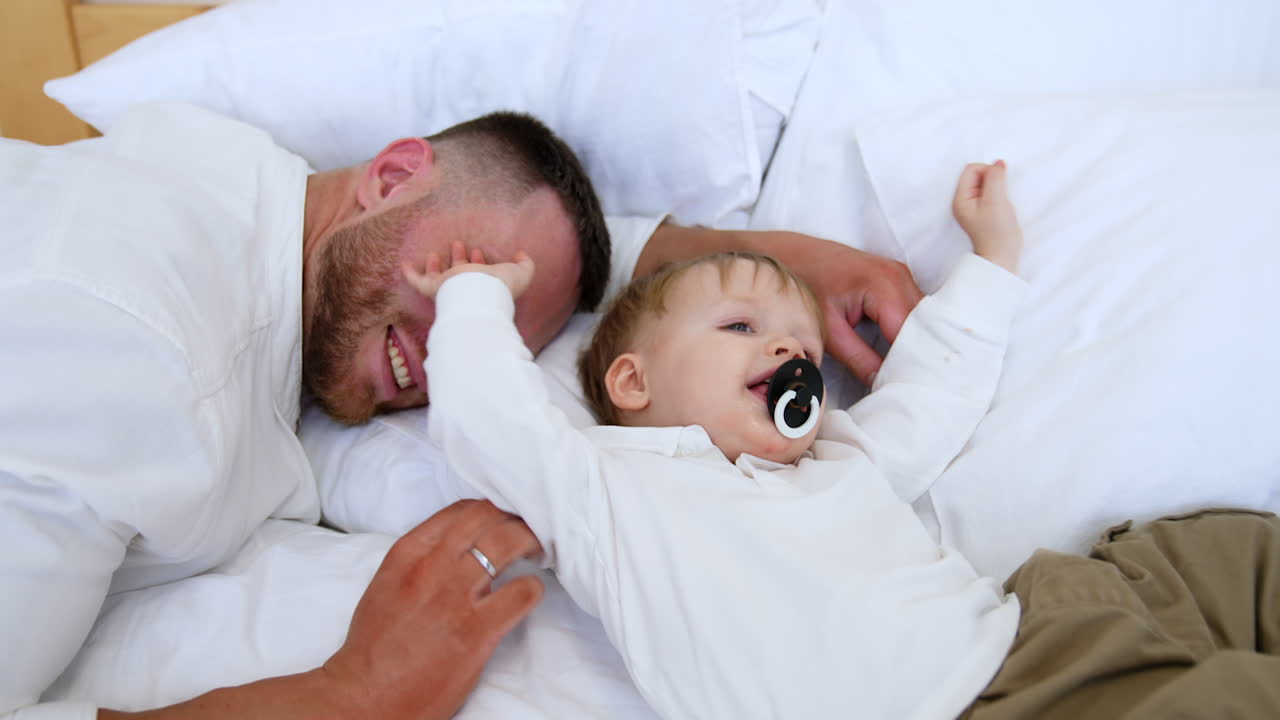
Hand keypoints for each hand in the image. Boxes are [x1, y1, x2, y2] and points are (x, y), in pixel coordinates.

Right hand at [321, 499, 543, 719]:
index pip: (461, 510)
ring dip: (530, 544)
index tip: (505, 519)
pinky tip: (529, 595)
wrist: (366, 695)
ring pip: (509, 543)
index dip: (491, 511)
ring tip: (537, 553)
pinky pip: (523, 593)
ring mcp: (455, 596)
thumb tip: (456, 543)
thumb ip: (420, 558)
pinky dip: (533, 589)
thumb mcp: (388, 584)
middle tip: (529, 531)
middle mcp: (432, 566)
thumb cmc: (375, 645)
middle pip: (489, 517)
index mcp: (408, 553)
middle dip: (515, 519)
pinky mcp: (476, 630)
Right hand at [403, 241, 535, 299]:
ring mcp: (448, 289)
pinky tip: (404, 264)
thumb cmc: (502, 285)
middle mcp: (466, 288)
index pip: (480, 274)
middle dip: (459, 258)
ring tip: (434, 253)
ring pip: (438, 278)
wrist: (482, 294)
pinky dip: (410, 274)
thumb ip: (525, 263)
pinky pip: (417, 282)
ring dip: (436, 265)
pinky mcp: (434, 288)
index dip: (480, 262)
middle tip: (459, 244)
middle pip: (459, 274)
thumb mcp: (522, 272)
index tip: (479, 251)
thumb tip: (521, 254)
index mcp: (485, 285)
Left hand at [634, 225, 922, 385]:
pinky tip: (905, 361)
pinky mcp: (893, 281)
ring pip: (923, 321)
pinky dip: (911, 336)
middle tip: (923, 393)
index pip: (918, 333)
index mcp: (885, 285)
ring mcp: (899, 276)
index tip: (921, 393)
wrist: (781, 253)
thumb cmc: (799, 286)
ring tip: (917, 381)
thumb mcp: (827, 330)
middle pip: (928, 326)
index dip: (920, 364)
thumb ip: (860, 360)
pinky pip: (912, 313)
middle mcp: (899, 276)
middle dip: (925, 359)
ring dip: (920, 348)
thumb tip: (885, 389)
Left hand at [952, 160, 1022, 271]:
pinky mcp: (984, 210)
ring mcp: (973, 206)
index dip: (988, 171)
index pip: (971, 169)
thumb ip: (995, 178)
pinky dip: (999, 194)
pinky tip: (1002, 207)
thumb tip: (998, 162)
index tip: (998, 186)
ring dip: (997, 187)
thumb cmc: (997, 232)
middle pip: (978, 174)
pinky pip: (991, 192)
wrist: (1002, 256)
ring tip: (1000, 203)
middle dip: (993, 179)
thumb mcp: (996, 201)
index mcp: (960, 198)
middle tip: (999, 196)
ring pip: (986, 182)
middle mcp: (964, 200)